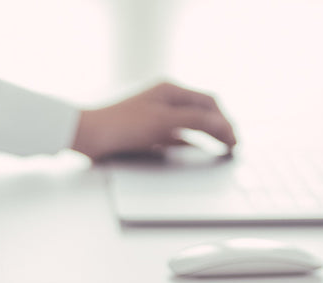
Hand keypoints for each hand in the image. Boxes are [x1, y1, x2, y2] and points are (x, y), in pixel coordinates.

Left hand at [71, 82, 237, 160]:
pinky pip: (176, 136)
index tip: (235, 140)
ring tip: (222, 149)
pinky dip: (189, 143)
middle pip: (202, 112)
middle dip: (220, 127)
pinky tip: (197, 152)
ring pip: (191, 125)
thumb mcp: (164, 122)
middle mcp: (165, 100)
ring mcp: (156, 116)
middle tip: (234, 145)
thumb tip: (224, 125)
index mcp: (171, 90)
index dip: (226, 120)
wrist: (86, 137)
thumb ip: (197, 121)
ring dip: (207, 135)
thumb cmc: (120, 125)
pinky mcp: (147, 132)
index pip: (209, 102)